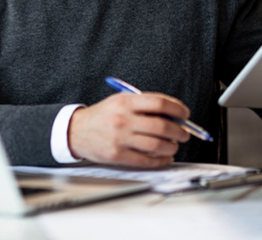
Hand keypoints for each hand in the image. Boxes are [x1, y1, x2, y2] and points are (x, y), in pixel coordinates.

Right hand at [68, 92, 190, 166]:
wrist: (76, 131)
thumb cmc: (102, 116)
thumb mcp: (120, 102)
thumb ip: (145, 106)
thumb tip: (174, 116)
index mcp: (125, 102)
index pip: (160, 103)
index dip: (178, 109)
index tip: (185, 114)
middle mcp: (123, 119)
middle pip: (162, 126)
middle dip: (180, 131)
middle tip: (184, 134)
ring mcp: (120, 138)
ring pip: (157, 145)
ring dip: (172, 147)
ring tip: (173, 146)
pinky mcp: (117, 155)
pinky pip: (147, 160)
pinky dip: (161, 160)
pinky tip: (165, 157)